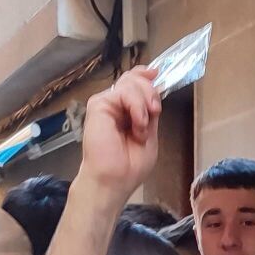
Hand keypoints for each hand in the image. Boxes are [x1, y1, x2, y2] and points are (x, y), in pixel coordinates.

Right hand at [79, 68, 161, 197]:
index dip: (144, 75)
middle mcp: (115, 105)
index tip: (156, 74)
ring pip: (130, 83)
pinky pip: (124, 93)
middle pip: (134, 78)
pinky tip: (137, 125)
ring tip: (141, 128)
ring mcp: (106, 103)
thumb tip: (153, 86)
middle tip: (154, 111)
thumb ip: (150, 111)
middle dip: (150, 91)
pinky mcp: (98, 104)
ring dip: (144, 105)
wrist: (113, 180)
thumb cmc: (129, 167)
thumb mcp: (150, 135)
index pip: (134, 83)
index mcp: (126, 111)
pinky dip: (137, 108)